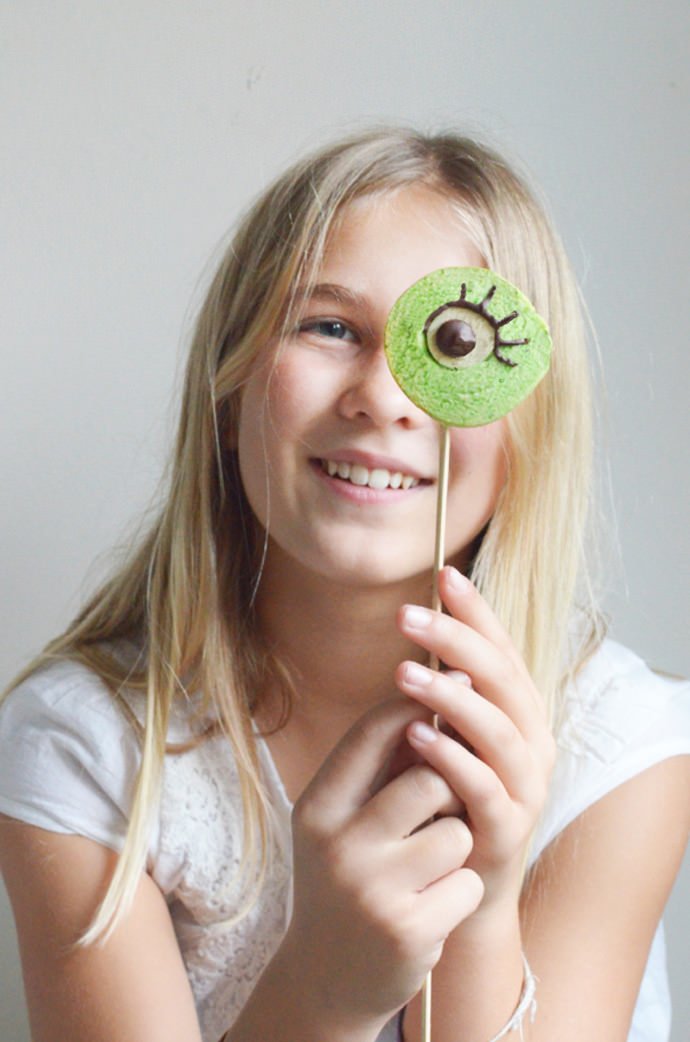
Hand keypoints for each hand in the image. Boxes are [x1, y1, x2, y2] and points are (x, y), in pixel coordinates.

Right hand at [279, 696, 483, 1035]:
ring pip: (457, 832)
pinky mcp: (409, 930)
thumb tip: (435, 696)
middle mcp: (338, 845)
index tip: (452, 687)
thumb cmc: (346, 877)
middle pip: (430, 780)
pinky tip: (430, 908)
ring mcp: (373, 890)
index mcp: (317, 807)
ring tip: (427, 869)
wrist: (327, 977)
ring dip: (455, 847)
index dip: (416, 706)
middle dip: (447, 792)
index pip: (372, 734)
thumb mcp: (340, 820)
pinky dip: (460, 892)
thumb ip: (379, 768)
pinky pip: (468, 883)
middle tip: (437, 811)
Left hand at [396, 566, 555, 907]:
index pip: (502, 649)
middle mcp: (532, 742)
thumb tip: (416, 616)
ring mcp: (525, 787)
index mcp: (519, 712)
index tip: (443, 573)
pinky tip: (414, 733)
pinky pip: (482, 786)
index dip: (477, 611)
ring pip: (496, 729)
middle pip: (502, 679)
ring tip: (402, 671)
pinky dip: (450, 756)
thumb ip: (443, 688)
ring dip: (449, 695)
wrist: (461, 885)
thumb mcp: (448, 733)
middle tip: (407, 614)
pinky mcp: (508, 829)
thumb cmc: (447, 796)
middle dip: (456, 640)